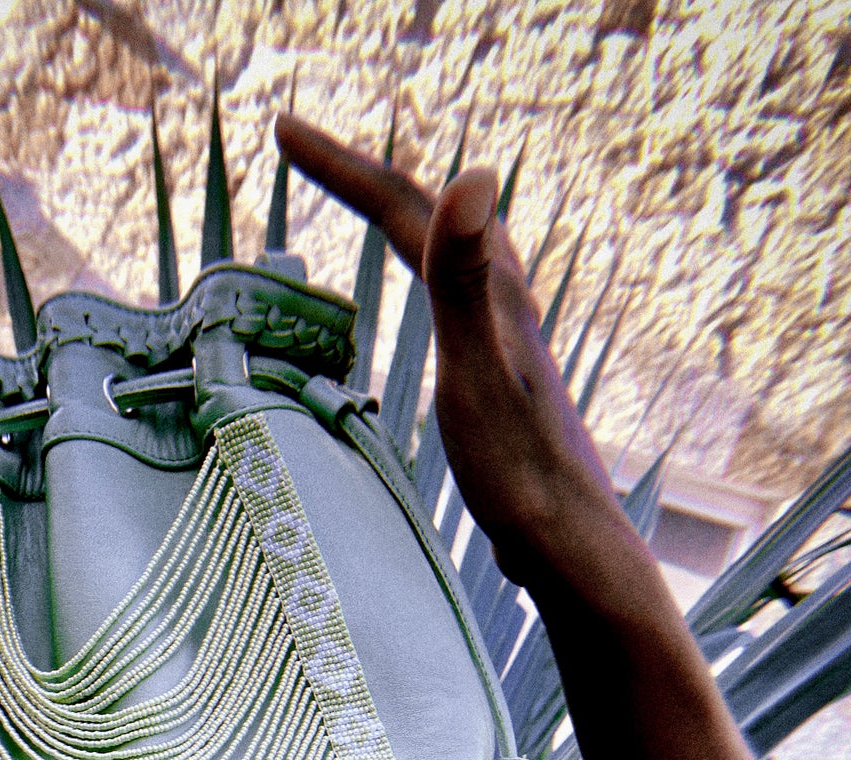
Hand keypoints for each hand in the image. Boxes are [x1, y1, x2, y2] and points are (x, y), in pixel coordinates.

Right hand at [275, 114, 651, 607]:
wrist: (568, 541)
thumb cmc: (517, 471)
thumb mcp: (475, 373)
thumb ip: (462, 280)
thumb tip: (472, 174)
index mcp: (489, 292)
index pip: (406, 205)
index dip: (342, 164)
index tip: (282, 129)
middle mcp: (503, 302)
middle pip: (428, 215)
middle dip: (361, 175)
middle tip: (300, 148)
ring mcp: (506, 339)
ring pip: (451, 251)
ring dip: (402, 214)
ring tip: (363, 199)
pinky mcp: (505, 377)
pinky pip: (459, 295)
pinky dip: (430, 267)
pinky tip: (437, 296)